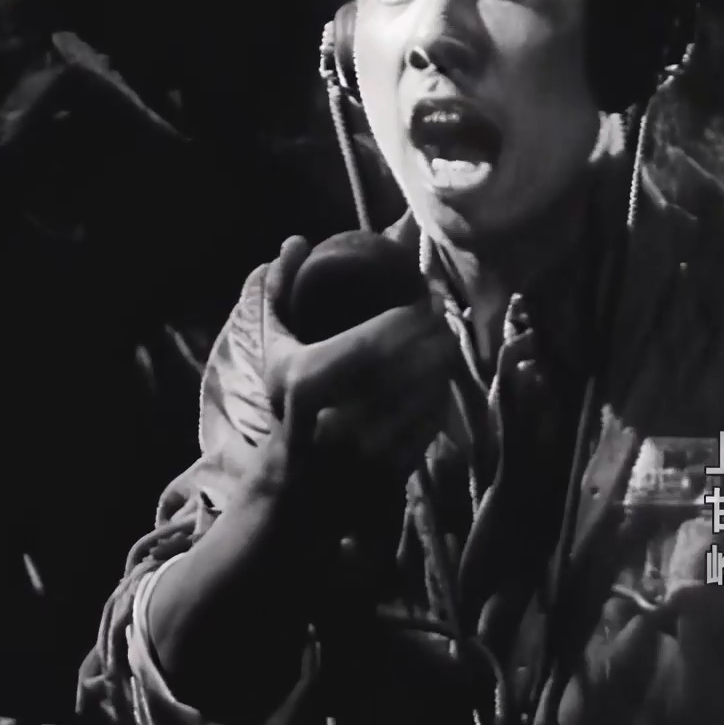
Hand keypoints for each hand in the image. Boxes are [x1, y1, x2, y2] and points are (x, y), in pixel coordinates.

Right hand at [261, 236, 460, 494]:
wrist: (299, 483)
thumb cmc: (289, 405)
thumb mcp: (276, 349)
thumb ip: (279, 293)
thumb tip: (295, 241)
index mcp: (309, 379)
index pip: (377, 338)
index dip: (413, 314)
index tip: (428, 298)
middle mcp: (337, 415)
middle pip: (406, 364)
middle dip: (434, 336)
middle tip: (445, 319)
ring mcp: (367, 449)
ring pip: (423, 393)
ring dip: (442, 366)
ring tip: (447, 344)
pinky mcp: (390, 470)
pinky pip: (429, 424)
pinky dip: (440, 399)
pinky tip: (442, 380)